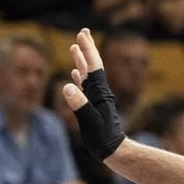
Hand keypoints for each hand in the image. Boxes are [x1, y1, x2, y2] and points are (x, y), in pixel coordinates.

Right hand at [62, 30, 125, 160]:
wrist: (115, 151)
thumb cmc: (103, 138)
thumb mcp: (89, 121)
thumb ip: (79, 103)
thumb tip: (68, 86)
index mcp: (99, 92)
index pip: (93, 66)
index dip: (88, 49)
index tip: (82, 34)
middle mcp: (99, 92)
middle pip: (92, 66)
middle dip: (87, 48)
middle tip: (83, 32)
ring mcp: (96, 99)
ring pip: (87, 75)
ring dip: (81, 61)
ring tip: (75, 48)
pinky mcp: (94, 106)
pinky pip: (85, 87)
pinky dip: (80, 78)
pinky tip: (75, 75)